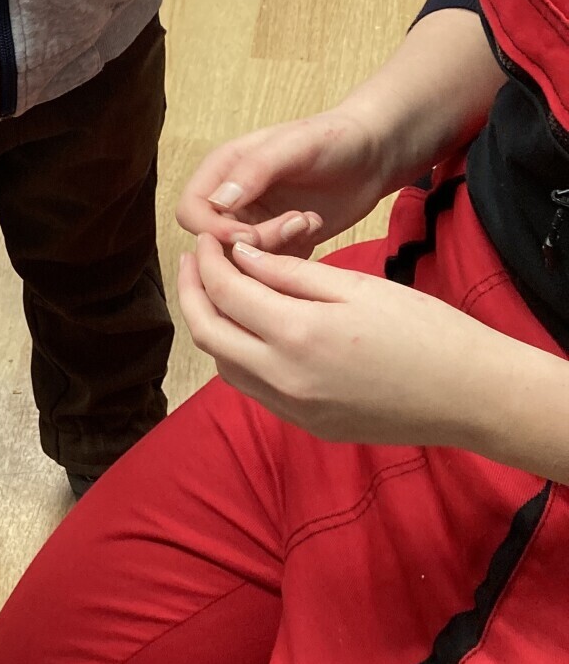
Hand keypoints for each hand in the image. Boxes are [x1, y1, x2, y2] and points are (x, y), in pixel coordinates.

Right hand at [177, 107, 389, 255]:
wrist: (374, 151)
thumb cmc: (332, 137)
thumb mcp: (293, 145)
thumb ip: (253, 170)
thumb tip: (218, 202)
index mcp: (223, 170)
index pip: (191, 212)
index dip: (213, 230)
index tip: (249, 233)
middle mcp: (234, 198)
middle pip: (215, 242)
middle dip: (252, 244)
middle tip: (293, 223)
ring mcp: (257, 221)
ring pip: (244, 258)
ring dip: (276, 247)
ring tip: (308, 219)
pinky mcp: (281, 240)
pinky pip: (271, 266)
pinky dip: (291, 256)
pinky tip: (313, 225)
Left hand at [177, 233, 504, 446]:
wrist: (470, 395)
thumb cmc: (423, 330)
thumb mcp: (356, 287)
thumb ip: (290, 274)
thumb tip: (240, 257)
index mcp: (296, 335)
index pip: (225, 292)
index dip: (209, 260)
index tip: (210, 239)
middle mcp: (283, 378)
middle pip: (208, 333)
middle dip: (193, 291)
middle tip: (195, 259)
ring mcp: (293, 408)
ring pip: (224, 365)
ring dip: (211, 325)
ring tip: (216, 290)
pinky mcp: (306, 425)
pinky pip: (252, 388)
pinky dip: (238, 355)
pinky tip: (249, 330)